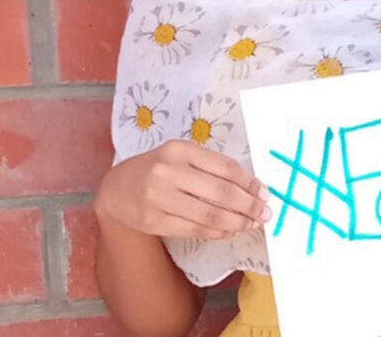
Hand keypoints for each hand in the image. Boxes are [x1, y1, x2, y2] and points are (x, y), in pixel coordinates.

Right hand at [94, 139, 271, 239]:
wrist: (116, 189)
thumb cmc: (156, 169)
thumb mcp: (179, 156)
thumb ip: (209, 166)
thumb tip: (250, 187)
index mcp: (179, 150)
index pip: (225, 167)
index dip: (249, 183)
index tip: (265, 193)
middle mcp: (168, 171)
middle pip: (221, 193)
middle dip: (248, 205)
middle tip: (264, 213)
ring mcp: (159, 197)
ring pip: (210, 214)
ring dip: (237, 222)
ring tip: (251, 224)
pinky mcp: (154, 221)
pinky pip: (195, 229)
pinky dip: (217, 232)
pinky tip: (230, 230)